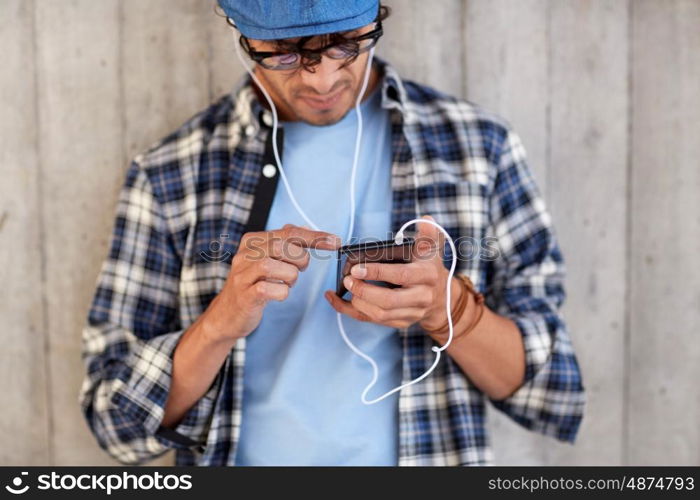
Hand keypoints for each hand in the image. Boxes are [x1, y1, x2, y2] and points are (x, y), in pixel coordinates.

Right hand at [204, 224, 340, 342]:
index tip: (335, 242)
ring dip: (290, 276)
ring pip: (272, 266)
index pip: (288, 232)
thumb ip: (285, 244)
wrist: (228, 314)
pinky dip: (282, 292)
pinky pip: (268, 289)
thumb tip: (308, 229)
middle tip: (301, 269)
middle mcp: (244, 255)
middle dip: (300, 259)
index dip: (314, 237)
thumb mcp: (267, 260)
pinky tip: (279, 294)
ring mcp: (242, 275)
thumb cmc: (253, 284)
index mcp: (252, 241)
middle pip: (281, 246)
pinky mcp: (244, 295)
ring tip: (287, 282)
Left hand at [325, 215, 460, 329]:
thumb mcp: (431, 250)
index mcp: (428, 275)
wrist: (441, 298)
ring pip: (380, 314)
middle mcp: (421, 297)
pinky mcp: (399, 323)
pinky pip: (372, 321)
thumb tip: (426, 219)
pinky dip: (351, 311)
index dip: (378, 273)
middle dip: (364, 291)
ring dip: (358, 302)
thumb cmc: (428, 268)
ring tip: (346, 287)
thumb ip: (428, 234)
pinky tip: (336, 300)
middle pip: (389, 301)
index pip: (401, 276)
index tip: (357, 268)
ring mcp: (411, 313)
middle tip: (347, 279)